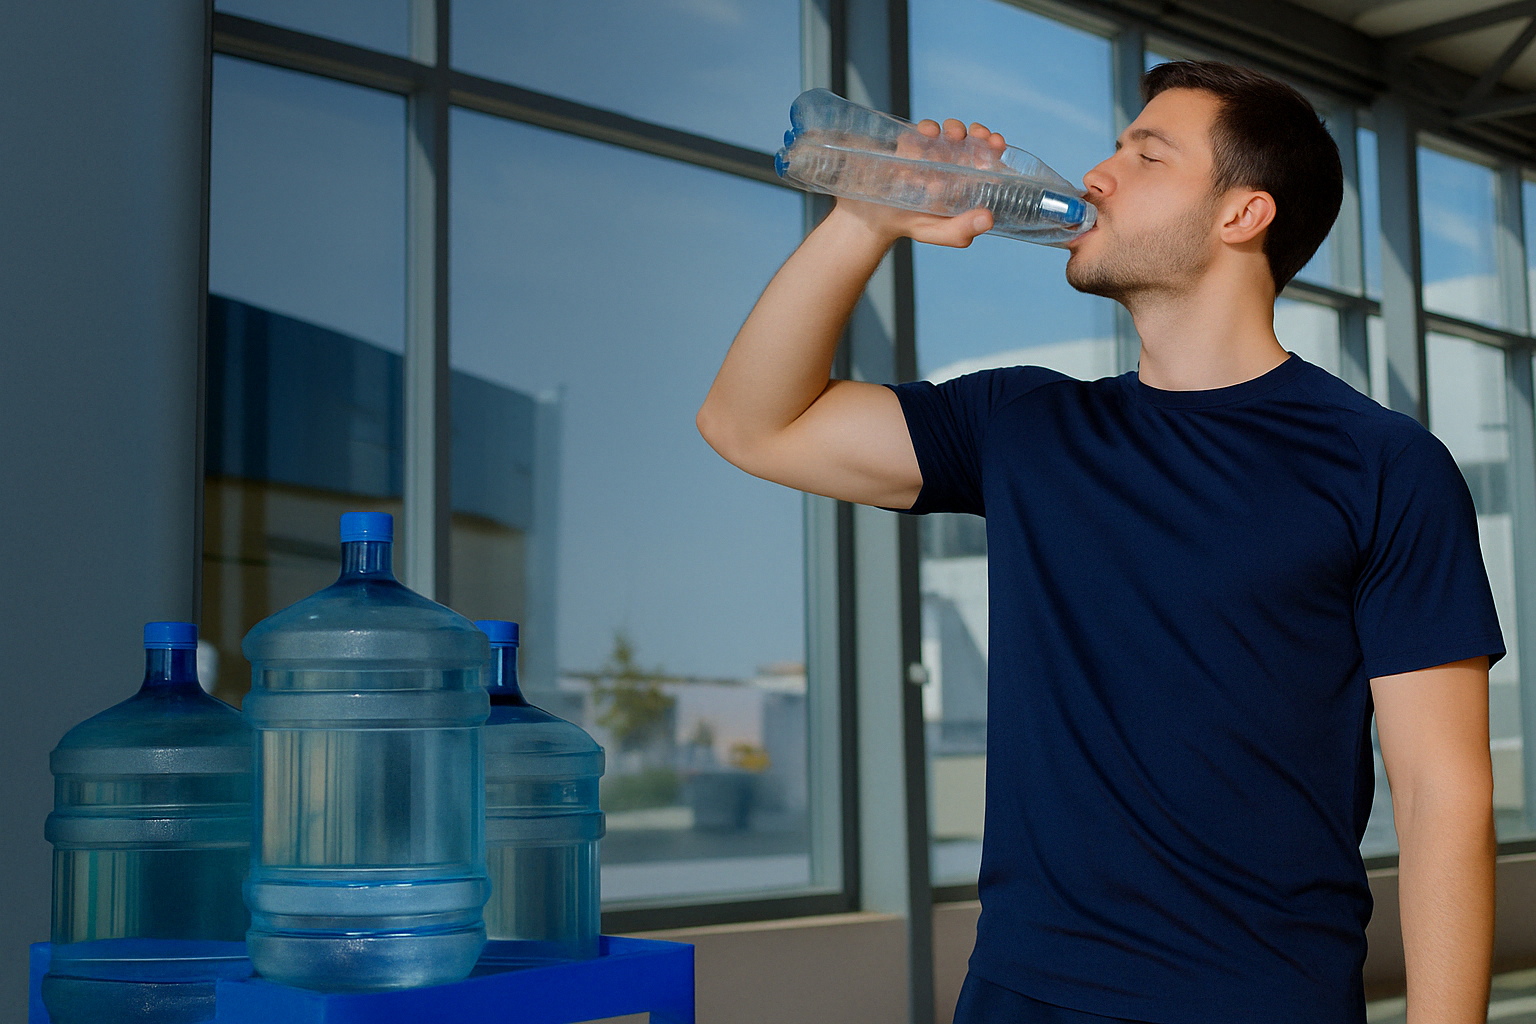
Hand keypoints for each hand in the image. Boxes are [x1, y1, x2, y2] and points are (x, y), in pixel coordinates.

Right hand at [831, 119, 1004, 248]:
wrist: (869, 221)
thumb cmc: (908, 225)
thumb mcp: (937, 232)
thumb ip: (961, 230)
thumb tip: (988, 218)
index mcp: (962, 179)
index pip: (984, 157)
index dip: (993, 147)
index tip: (997, 142)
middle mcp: (948, 162)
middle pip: (970, 139)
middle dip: (976, 132)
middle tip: (978, 136)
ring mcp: (927, 152)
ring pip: (946, 130)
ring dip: (953, 127)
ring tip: (953, 135)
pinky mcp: (906, 145)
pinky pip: (918, 131)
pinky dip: (925, 129)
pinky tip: (928, 133)